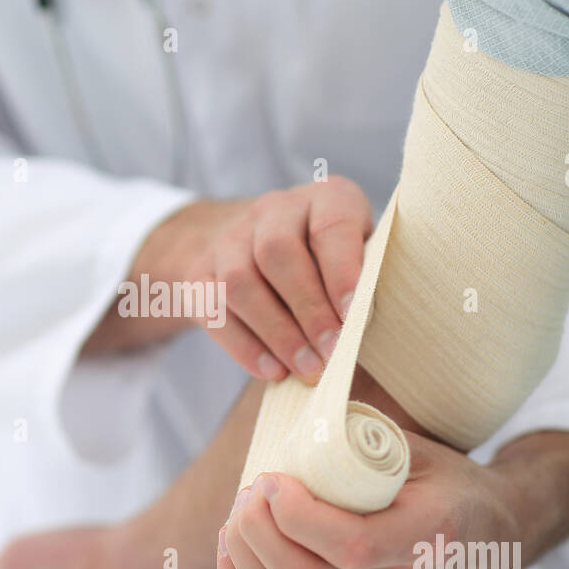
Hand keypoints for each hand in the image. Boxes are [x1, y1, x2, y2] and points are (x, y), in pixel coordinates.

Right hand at [188, 177, 372, 383]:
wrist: (253, 244)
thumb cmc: (328, 262)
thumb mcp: (359, 255)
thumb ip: (366, 282)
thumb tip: (367, 334)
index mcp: (324, 197)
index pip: (329, 225)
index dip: (341, 272)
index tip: (352, 317)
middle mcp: (274, 209)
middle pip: (277, 253)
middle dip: (307, 310)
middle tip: (329, 353)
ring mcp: (230, 238)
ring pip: (240, 282)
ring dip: (276, 333)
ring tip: (305, 369)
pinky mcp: (200, 272)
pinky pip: (213, 310)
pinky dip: (244, 346)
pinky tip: (271, 370)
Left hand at [217, 431, 568, 568]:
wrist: (490, 536)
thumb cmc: (451, 484)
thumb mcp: (420, 452)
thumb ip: (364, 441)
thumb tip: (299, 413)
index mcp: (425, 538)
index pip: (350, 548)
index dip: (297, 514)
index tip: (273, 476)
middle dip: (258, 531)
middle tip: (251, 488)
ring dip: (243, 558)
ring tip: (240, 513)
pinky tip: (234, 548)